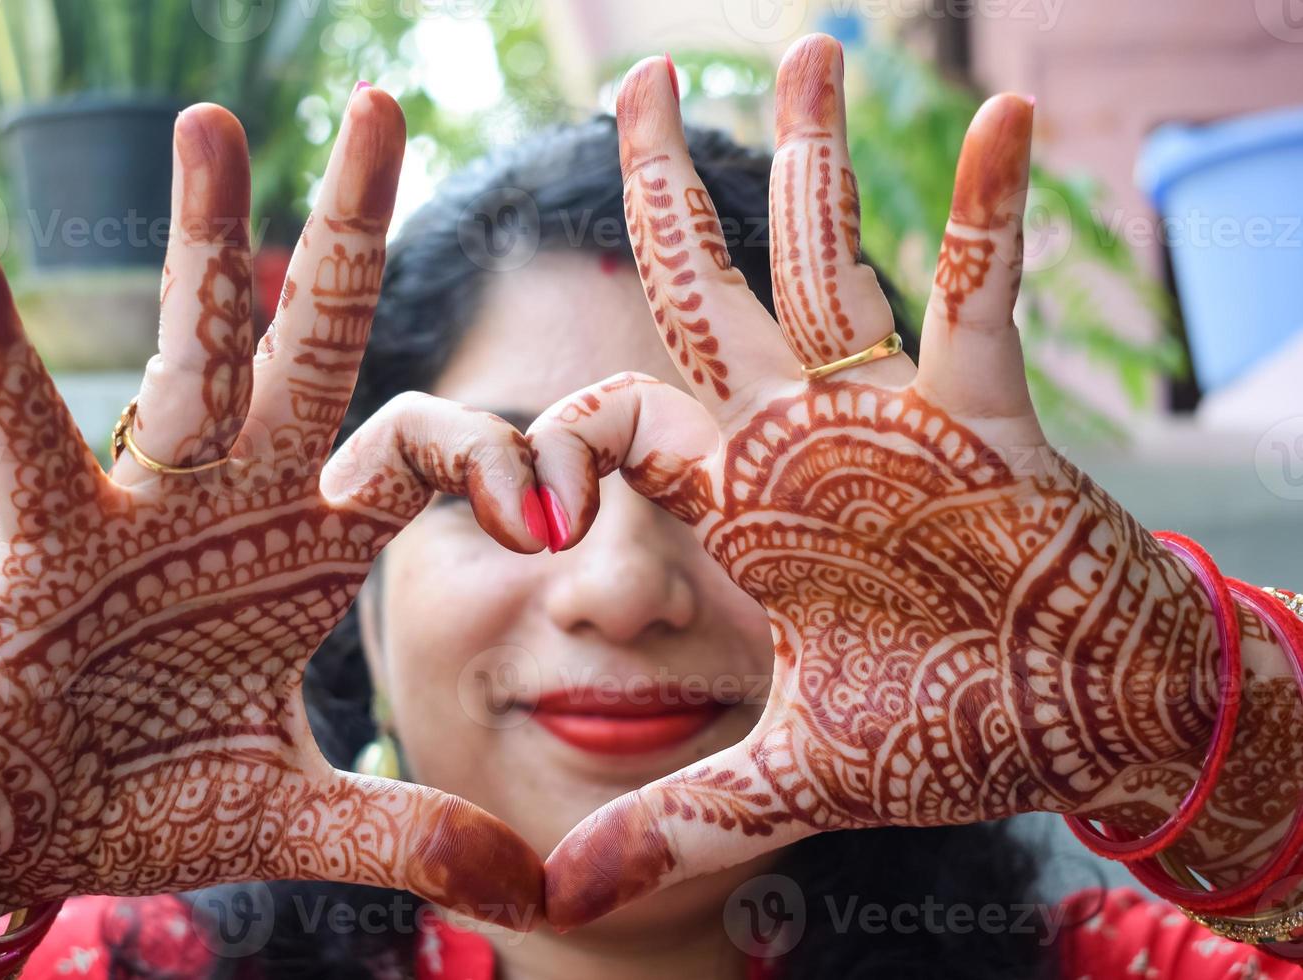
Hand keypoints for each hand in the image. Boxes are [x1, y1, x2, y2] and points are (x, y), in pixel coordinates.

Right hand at [0, 90, 543, 926]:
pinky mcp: (49, 534)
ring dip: (199, 242)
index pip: (420, 453)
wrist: (30, 826)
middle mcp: (241, 498)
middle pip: (312, 343)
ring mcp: (147, 503)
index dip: (493, 460)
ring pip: (186, 351)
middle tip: (389, 108)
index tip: (551, 503)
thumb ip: (408, 836)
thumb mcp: (297, 819)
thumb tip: (535, 898)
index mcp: (313, 549)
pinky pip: (26, 426)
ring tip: (214, 122)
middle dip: (349, 233)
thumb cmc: (155, 799)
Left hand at [529, 36, 1219, 927]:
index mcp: (735, 504)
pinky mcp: (987, 418)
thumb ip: (679, 819)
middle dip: (665, 194)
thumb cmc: (947, 730)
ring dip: (817, 163)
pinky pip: (985, 295)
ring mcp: (891, 414)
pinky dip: (992, 215)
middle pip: (704, 292)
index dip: (516, 450)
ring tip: (804, 49)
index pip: (599, 429)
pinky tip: (1009, 116)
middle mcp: (797, 437)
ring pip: (831, 264)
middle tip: (632, 82)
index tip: (448, 502)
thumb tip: (560, 909)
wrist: (1073, 722)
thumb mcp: (791, 776)